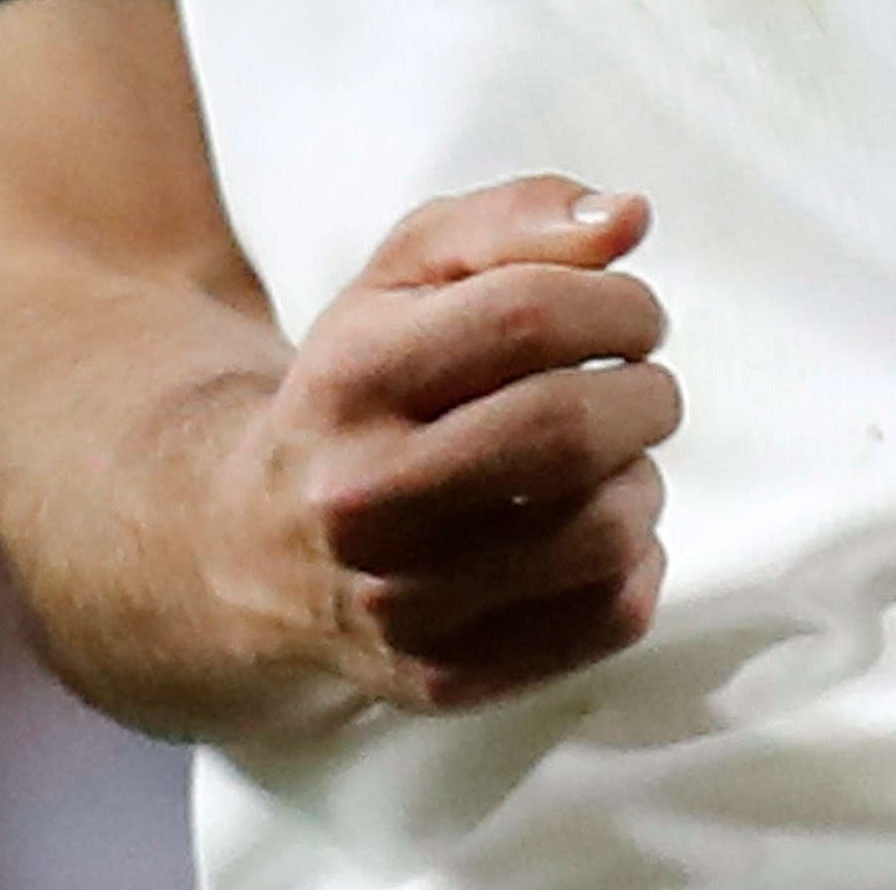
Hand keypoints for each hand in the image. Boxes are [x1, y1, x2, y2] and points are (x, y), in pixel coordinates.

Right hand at [205, 175, 676, 713]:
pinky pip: (607, 618)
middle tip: (643, 386)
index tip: (634, 316)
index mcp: (349, 374)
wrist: (249, 542)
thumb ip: (514, 223)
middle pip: (568, 430)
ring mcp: (401, 599)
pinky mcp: (442, 676)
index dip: (618, 305)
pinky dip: (636, 564)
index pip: (528, 316)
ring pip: (602, 530)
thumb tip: (630, 219)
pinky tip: (598, 532)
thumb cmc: (358, 388)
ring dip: (642, 479)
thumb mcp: (404, 278)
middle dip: (646, 395)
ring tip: (611, 462)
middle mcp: (363, 493)